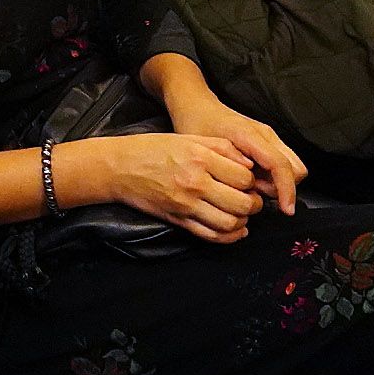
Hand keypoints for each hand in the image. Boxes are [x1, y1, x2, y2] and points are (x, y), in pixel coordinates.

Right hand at [79, 133, 261, 242]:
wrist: (119, 167)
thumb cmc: (151, 149)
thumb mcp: (188, 137)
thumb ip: (222, 148)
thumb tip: (249, 163)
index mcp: (200, 159)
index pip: (244, 177)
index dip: (253, 180)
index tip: (248, 180)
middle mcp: (195, 184)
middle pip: (242, 203)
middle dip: (254, 204)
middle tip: (252, 199)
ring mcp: (186, 205)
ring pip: (230, 223)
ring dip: (243, 221)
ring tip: (242, 212)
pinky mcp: (178, 220)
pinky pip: (211, 235)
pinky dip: (229, 236)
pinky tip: (235, 229)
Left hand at [162, 100, 304, 214]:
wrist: (198, 106)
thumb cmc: (198, 125)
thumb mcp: (207, 150)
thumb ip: (229, 170)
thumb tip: (250, 190)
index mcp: (251, 135)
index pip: (281, 165)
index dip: (287, 190)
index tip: (286, 209)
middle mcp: (266, 135)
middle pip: (296, 170)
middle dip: (281, 187)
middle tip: (254, 190)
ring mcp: (270, 138)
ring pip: (293, 169)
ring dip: (277, 183)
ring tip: (250, 184)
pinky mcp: (268, 143)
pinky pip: (282, 165)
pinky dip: (273, 178)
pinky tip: (251, 178)